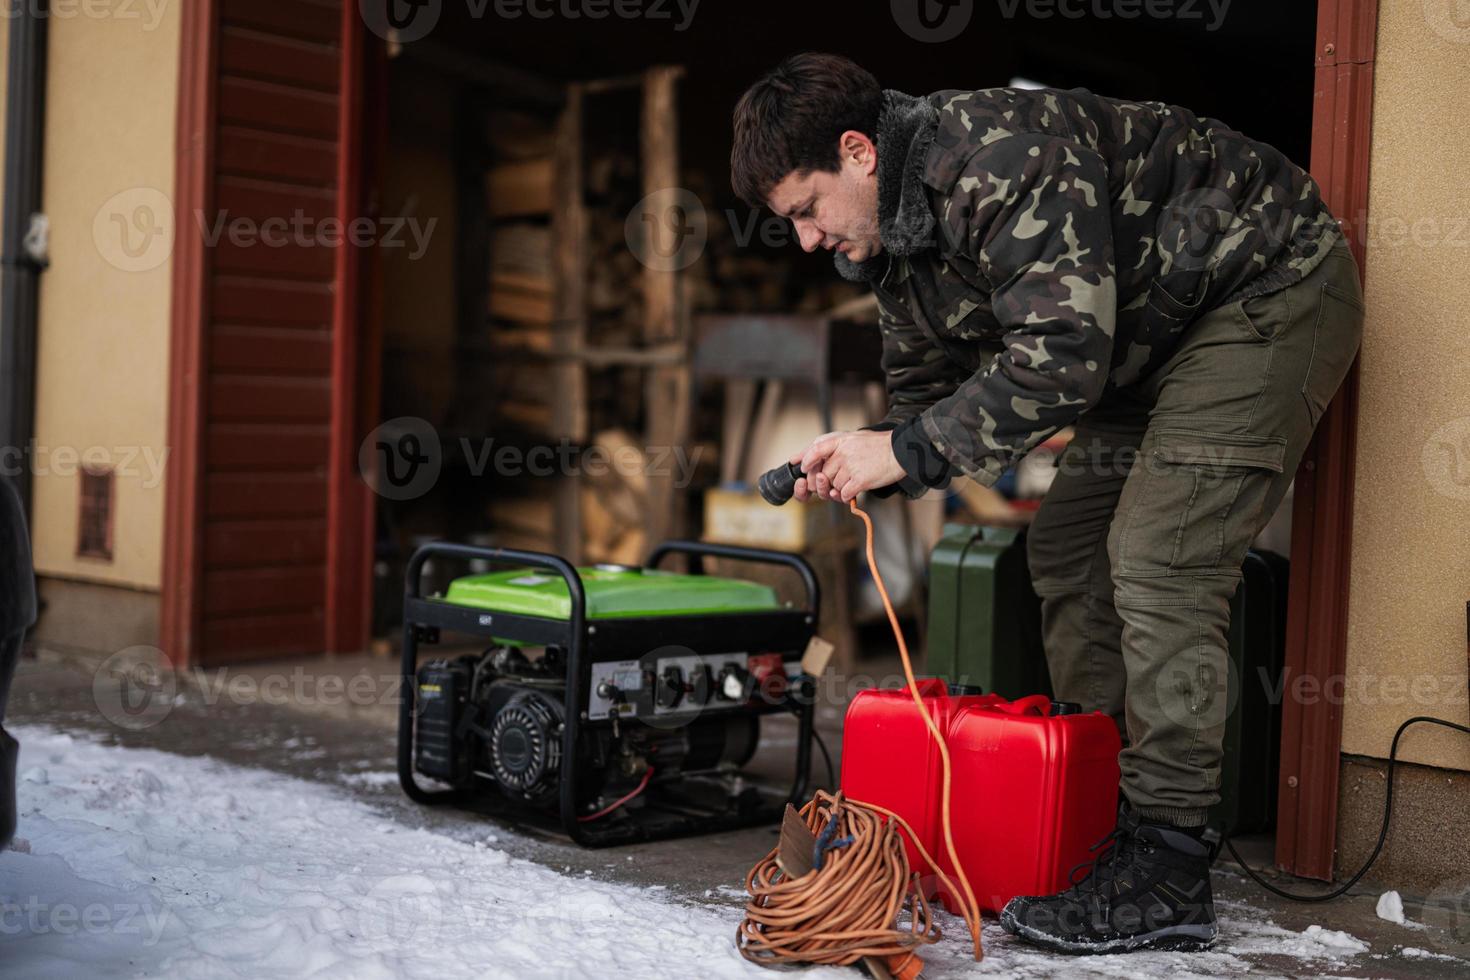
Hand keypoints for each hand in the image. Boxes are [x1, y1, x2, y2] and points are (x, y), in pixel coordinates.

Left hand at [789, 430, 906, 503]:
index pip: (815, 449)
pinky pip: (844, 494)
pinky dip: (848, 496)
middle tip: (837, 481)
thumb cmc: (877, 446)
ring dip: (841, 488)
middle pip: (823, 474)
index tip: (803, 467)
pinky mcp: (860, 480)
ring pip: (834, 486)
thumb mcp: (853, 437)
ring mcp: (851, 467)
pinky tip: (856, 489)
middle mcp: (843, 453)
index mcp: (840, 441)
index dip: (806, 460)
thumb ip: (830, 445)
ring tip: (854, 480)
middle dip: (826, 482)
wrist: (901, 451)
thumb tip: (804, 457)